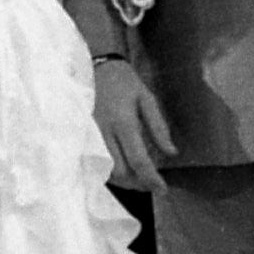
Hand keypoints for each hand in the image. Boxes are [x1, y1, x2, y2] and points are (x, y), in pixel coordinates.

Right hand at [90, 57, 174, 192]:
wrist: (94, 64)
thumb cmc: (123, 80)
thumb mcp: (146, 98)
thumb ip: (158, 127)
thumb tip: (171, 153)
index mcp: (123, 122)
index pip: (138, 159)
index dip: (151, 178)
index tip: (163, 189)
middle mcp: (104, 132)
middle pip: (119, 170)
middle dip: (137, 182)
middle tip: (151, 184)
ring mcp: (90, 134)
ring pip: (105, 169)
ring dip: (123, 180)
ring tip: (138, 179)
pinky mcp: (82, 134)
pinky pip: (94, 161)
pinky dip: (108, 171)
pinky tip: (120, 170)